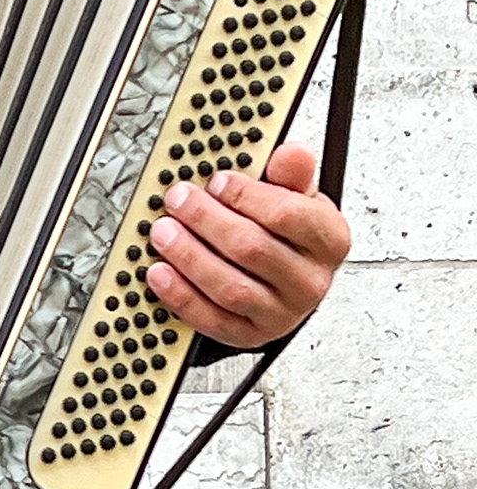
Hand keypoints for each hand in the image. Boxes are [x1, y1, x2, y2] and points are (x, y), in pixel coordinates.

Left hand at [145, 146, 349, 346]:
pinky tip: (160, 272)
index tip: (217, 181)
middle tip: (179, 200)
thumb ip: (291, 174)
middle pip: (252, 249)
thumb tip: (292, 153)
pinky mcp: (250, 335)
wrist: (286, 282)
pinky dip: (181, 295)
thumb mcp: (297, 198)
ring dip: (189, 256)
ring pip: (230, 287)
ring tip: (163, 232)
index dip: (247, 196)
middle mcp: (310, 281)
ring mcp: (281, 314)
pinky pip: (211, 319)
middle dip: (207, 220)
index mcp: (328, 240)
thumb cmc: (289, 235)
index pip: (289, 215)